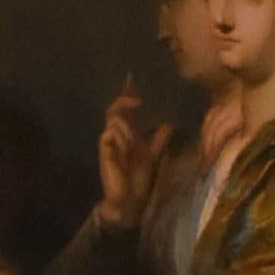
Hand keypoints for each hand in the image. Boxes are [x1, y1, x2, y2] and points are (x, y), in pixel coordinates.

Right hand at [95, 83, 153, 228]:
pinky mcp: (104, 148)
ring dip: (126, 118)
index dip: (129, 91)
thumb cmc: (139, 177)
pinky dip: (119, 132)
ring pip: (114, 116)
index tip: (133, 74)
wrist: (129, 200)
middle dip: (126, 96)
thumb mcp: (153, 153)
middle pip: (117, 106)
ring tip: (135, 123)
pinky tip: (126, 138)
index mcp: (130, 131)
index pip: (128, 107)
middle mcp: (119, 132)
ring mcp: (110, 140)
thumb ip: (160, 137)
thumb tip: (170, 120)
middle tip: (136, 92)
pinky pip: (109, 131)